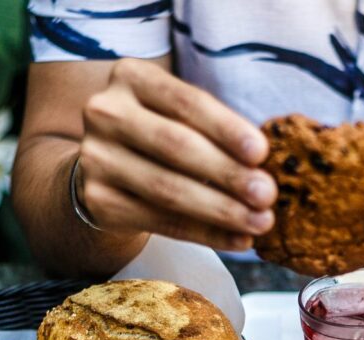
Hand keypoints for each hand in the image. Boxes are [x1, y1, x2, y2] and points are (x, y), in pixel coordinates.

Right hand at [77, 58, 275, 249]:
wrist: (108, 167)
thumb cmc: (162, 134)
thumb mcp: (181, 116)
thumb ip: (215, 131)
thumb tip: (266, 168)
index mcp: (132, 77)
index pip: (186, 102)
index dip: (226, 128)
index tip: (262, 153)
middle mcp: (106, 112)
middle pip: (175, 146)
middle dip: (228, 173)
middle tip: (267, 195)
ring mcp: (96, 158)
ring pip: (167, 189)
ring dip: (221, 210)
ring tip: (260, 222)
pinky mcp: (98, 200)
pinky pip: (161, 222)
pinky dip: (206, 234)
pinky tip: (238, 240)